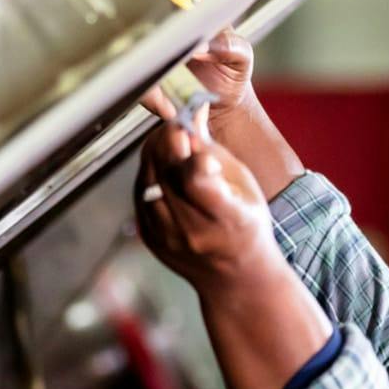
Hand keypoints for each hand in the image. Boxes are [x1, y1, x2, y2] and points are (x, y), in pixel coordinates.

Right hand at [126, 0, 254, 127]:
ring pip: (134, 44)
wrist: (219, 108)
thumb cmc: (230, 71)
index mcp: (189, 3)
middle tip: (130, 12)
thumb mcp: (241, 55)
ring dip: (147, 66)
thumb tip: (204, 47)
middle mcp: (163, 19)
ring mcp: (149, 46)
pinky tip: (167, 106)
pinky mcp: (142, 74)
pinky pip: (138, 81)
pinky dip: (152, 96)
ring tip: (170, 91)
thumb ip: (231, 46)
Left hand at [133, 101, 279, 292]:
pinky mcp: (150, 238)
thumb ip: (213, 149)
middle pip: (166, 172)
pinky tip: (165, 167)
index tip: (193, 133)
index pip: (195, 178)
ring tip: (173, 144)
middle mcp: (193, 232)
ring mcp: (167, 239)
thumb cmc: (247, 225)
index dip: (190, 149)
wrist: (236, 279)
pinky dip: (150, 173)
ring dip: (156, 153)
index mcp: (227, 219)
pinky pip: (141, 193)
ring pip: (147, 179)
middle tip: (178, 126)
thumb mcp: (244, 184)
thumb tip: (192, 110)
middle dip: (169, 138)